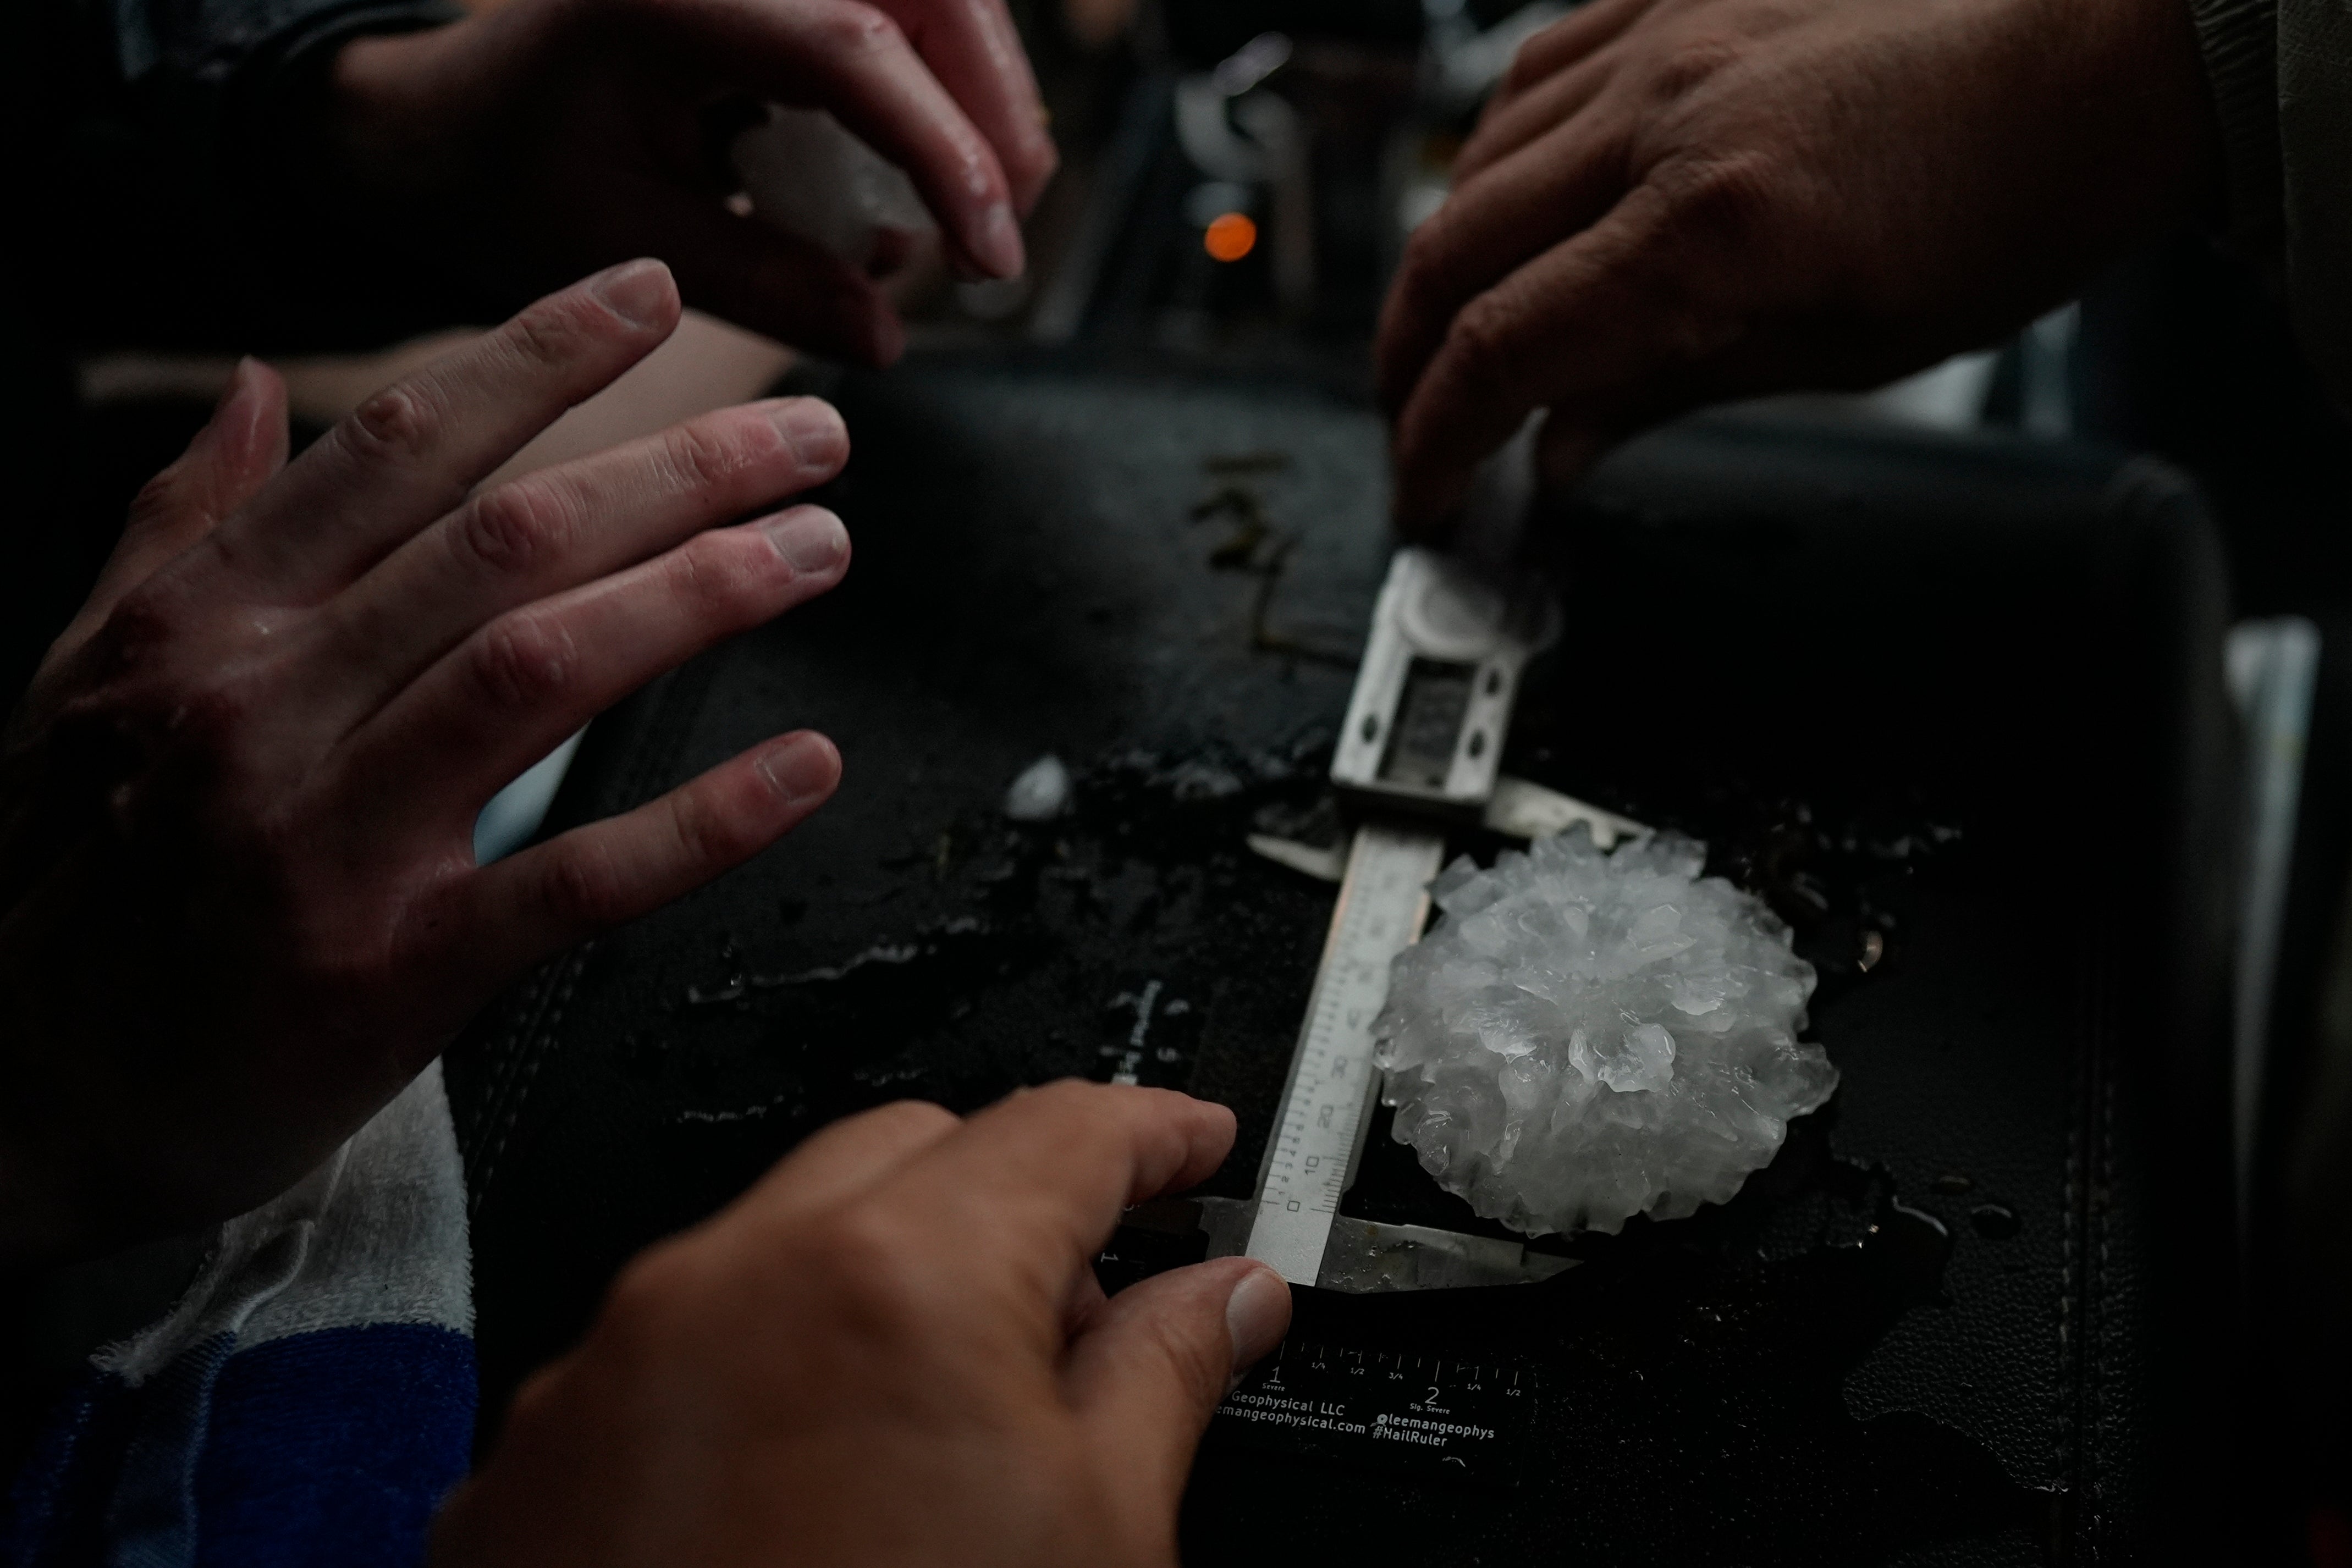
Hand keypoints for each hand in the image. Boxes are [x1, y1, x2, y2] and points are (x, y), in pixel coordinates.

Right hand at [0, 261, 850, 1267]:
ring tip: (817, 549)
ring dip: (702, 595)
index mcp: (205, 624)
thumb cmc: (69, 880)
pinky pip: (572, 880)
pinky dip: (703, 822)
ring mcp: (328, 841)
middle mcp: (266, 708)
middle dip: (679, 470)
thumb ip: (183, 527)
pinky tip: (804, 767)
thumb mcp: (85, 676)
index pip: (396, 450)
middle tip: (808, 438)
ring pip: (542, 670)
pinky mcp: (391, 974)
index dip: (537, 358)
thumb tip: (249, 388)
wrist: (18, 1100)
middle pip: (507, 543)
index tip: (648, 296)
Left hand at [326, 0, 1058, 364]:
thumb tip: (890, 334)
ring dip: (974, 99)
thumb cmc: (508, 181)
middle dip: (990, 114)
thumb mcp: (632, 253)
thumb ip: (769, 287)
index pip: (852, 51)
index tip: (992, 256)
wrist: (443, 123)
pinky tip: (918, 175)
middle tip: (998, 237)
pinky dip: (932, 89)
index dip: (946, 154)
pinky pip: (895, 15)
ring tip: (965, 216)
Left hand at [433, 1082, 1291, 1566]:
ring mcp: (610, 1371)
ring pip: (778, 1248)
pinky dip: (762, 1380)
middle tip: (1086, 1313)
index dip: (1153, 1134)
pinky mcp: (534, 1460)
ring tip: (943, 1435)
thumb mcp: (1094, 1545)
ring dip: (876, 1293)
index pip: (1063, 1132)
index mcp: (897, 1284)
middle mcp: (729, 1287)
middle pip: (908, 1158)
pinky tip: (815, 1495)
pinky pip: (673, 1355)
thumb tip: (1220, 1304)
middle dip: (1010, 1204)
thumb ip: (1163, 1382)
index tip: (1188, 1150)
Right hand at [1376, 0, 2223, 530]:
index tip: (1426, 490)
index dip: (1435, 438)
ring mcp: (1664, 42)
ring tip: (1444, 323)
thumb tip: (1563, 445)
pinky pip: (1533, 68)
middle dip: (1405, 359)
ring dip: (1438, 257)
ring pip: (1474, 158)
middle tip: (1411, 423)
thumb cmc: (2010, 198)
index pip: (1500, 350)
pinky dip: (1494, 149)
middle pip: (1454, 250)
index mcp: (1710, 228)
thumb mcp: (1845, 349)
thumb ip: (1673, 391)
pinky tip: (1503, 192)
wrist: (2106, 56)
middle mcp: (1665, 119)